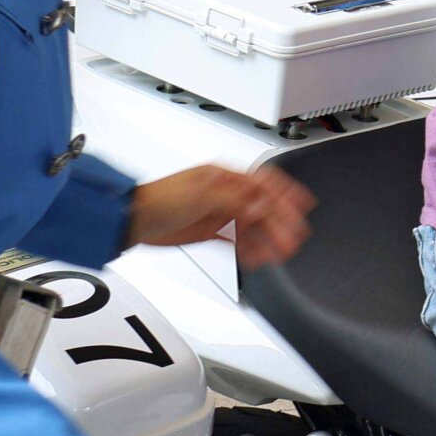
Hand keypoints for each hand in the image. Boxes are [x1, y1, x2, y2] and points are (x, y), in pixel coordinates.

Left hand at [129, 165, 315, 268]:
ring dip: (269, 238)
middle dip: (282, 222)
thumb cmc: (159, 200)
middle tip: (295, 238)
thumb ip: (236, 201)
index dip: (287, 193)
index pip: (265, 183)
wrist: (131, 220)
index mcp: (225, 177)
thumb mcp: (202, 195)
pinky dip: (251, 249)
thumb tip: (263, 206)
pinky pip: (239, 240)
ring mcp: (219, 212)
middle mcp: (225, 193)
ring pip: (254, 226)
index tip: (304, 206)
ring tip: (282, 253)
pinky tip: (258, 258)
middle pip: (263, 207)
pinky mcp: (211, 231)